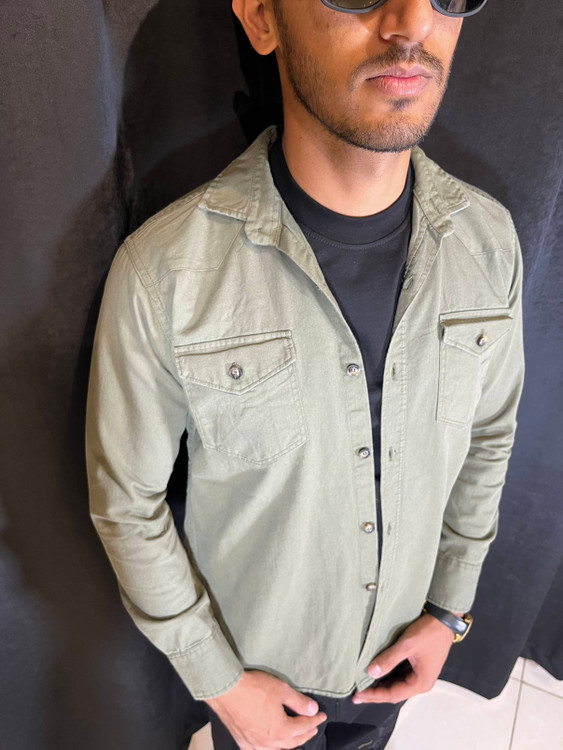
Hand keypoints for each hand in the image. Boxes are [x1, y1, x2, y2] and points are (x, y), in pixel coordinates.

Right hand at [204, 669, 327, 748]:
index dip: (315, 720)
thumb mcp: (281, 690)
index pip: (303, 726)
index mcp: (282, 730)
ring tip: (298, 744)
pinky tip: (270, 748)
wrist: (226, 690)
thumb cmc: (254, 688)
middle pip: (293, 741)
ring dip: (290, 746)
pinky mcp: (243, 742)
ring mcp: (255, 744)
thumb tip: (313, 710)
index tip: (322, 715)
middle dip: (305, 734)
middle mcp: (270, 742)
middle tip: (313, 727)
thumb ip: (299, 702)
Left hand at [351, 612, 457, 704]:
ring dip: (382, 686)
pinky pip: (401, 677)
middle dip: (376, 694)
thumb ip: (388, 659)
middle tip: (357, 695)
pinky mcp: (419, 667)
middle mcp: (422, 683)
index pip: (393, 694)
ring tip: (364, 686)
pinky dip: (389, 678)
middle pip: (395, 693)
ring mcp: (421, 675)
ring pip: (397, 685)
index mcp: (421, 682)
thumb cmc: (429, 632)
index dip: (374, 695)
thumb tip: (371, 672)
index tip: (358, 695)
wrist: (444, 620)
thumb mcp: (406, 645)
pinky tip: (378, 675)